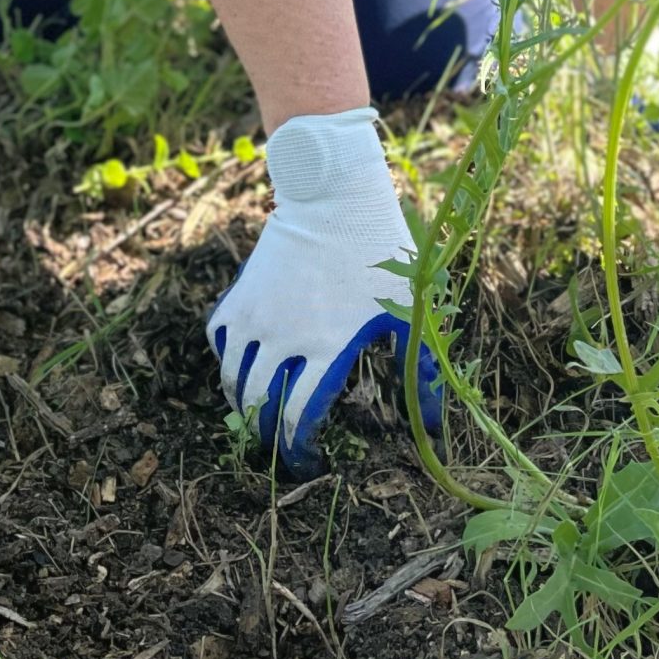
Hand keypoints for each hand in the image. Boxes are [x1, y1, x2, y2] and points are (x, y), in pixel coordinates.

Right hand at [208, 107, 441, 470]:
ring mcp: (255, 316)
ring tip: (259, 416)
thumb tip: (437, 424)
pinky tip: (244, 369)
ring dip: (245, 406)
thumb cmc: (378, 251)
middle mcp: (283, 337)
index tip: (306, 462)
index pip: (298, 418)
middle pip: (261, 407)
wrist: (333, 196)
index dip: (298, 450)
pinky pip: (221, 342)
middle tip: (281, 447)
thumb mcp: (406, 309)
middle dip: (269, 437)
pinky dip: (228, 363)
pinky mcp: (239, 296)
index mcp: (326, 347)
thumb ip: (420, 368)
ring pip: (234, 380)